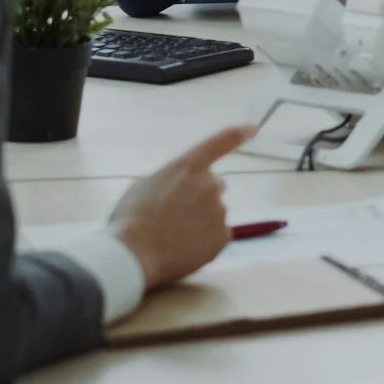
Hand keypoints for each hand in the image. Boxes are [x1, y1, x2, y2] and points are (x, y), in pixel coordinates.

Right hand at [107, 124, 253, 289]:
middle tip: (176, 215)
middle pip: (214, 186)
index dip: (238, 134)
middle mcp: (210, 185)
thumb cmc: (130, 219)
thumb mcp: (144, 185)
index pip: (220, 143)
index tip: (253, 129)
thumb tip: (179, 187)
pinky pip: (216, 236)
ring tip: (173, 236)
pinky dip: (204, 241)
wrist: (133, 254)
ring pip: (213, 213)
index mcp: (189, 166)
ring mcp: (219, 211)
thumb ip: (170, 179)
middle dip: (200, 196)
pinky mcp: (223, 236)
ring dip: (200, 221)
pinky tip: (183, 249)